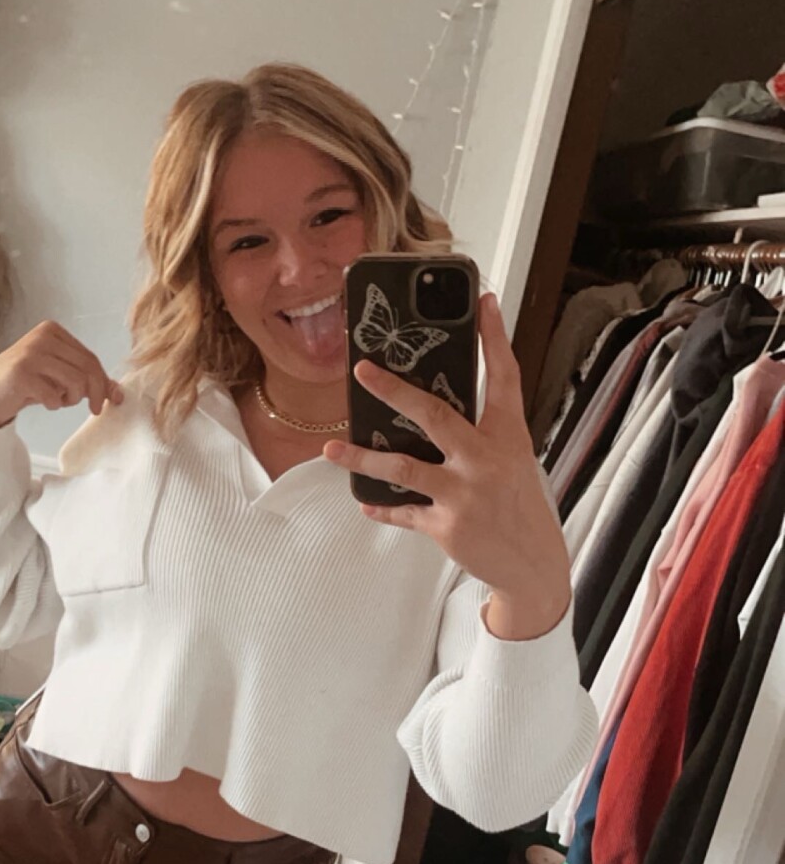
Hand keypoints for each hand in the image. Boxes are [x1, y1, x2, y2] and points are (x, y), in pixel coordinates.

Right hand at [0, 320, 124, 430]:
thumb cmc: (27, 383)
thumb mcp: (60, 377)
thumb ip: (88, 379)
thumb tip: (118, 393)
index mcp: (53, 331)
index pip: (90, 358)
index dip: (103, 382)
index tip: (109, 401)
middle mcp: (42, 337)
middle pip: (87, 368)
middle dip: (95, 393)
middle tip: (94, 409)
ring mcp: (30, 353)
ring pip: (75, 381)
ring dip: (72, 399)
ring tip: (59, 401)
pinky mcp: (21, 373)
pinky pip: (53, 395)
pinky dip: (53, 404)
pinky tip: (43, 401)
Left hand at [323, 292, 570, 640]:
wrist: (532, 564)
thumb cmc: (517, 503)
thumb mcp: (511, 459)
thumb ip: (480, 431)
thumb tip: (429, 406)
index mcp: (507, 436)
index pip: (503, 376)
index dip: (494, 337)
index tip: (484, 299)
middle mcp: (485, 460)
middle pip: (435, 415)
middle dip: (394, 390)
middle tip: (361, 370)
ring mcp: (464, 494)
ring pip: (402, 467)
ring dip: (361, 457)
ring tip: (331, 449)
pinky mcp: (446, 526)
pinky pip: (403, 511)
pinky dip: (382, 505)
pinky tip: (364, 501)